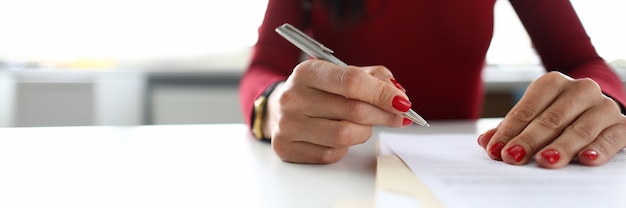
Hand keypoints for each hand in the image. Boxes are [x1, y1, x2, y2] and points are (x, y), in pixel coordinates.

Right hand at [262, 60, 413, 163]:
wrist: (277, 110)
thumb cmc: (317, 91)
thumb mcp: (339, 73)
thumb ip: (371, 77)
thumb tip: (396, 93)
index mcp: (306, 72)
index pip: (352, 81)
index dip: (382, 93)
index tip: (402, 102)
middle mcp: (293, 98)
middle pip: (354, 110)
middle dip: (383, 114)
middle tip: (397, 116)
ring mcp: (287, 125)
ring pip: (345, 135)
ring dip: (364, 132)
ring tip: (363, 125)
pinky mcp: (287, 149)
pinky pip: (331, 153)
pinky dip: (344, 147)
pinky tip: (340, 136)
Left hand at [478, 71, 625, 167]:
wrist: (597, 110)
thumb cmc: (558, 115)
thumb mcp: (533, 117)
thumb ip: (510, 130)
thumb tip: (485, 142)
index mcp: (552, 83)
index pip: (526, 110)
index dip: (509, 131)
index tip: (495, 150)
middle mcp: (580, 90)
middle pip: (551, 119)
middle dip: (530, 140)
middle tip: (514, 158)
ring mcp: (603, 107)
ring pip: (580, 129)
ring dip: (561, 146)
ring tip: (545, 160)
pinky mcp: (622, 125)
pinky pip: (612, 138)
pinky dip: (599, 149)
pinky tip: (586, 160)